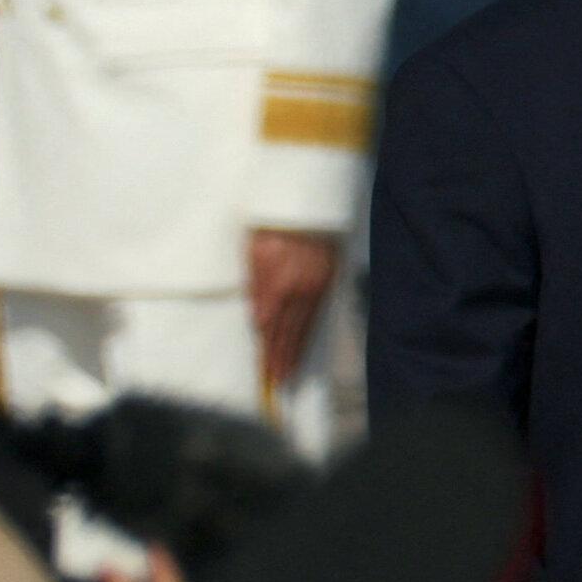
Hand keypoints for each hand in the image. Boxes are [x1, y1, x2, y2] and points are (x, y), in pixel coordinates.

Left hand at [248, 228, 338, 386]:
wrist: (305, 200)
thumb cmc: (270, 224)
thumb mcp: (253, 252)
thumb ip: (256, 286)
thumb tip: (257, 318)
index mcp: (278, 282)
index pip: (270, 326)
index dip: (266, 349)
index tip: (263, 371)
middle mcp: (300, 288)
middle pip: (289, 330)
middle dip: (282, 356)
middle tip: (278, 381)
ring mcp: (317, 283)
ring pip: (305, 323)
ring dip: (296, 349)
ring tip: (290, 371)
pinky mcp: (328, 277)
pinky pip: (318, 310)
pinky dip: (309, 329)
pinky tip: (304, 341)